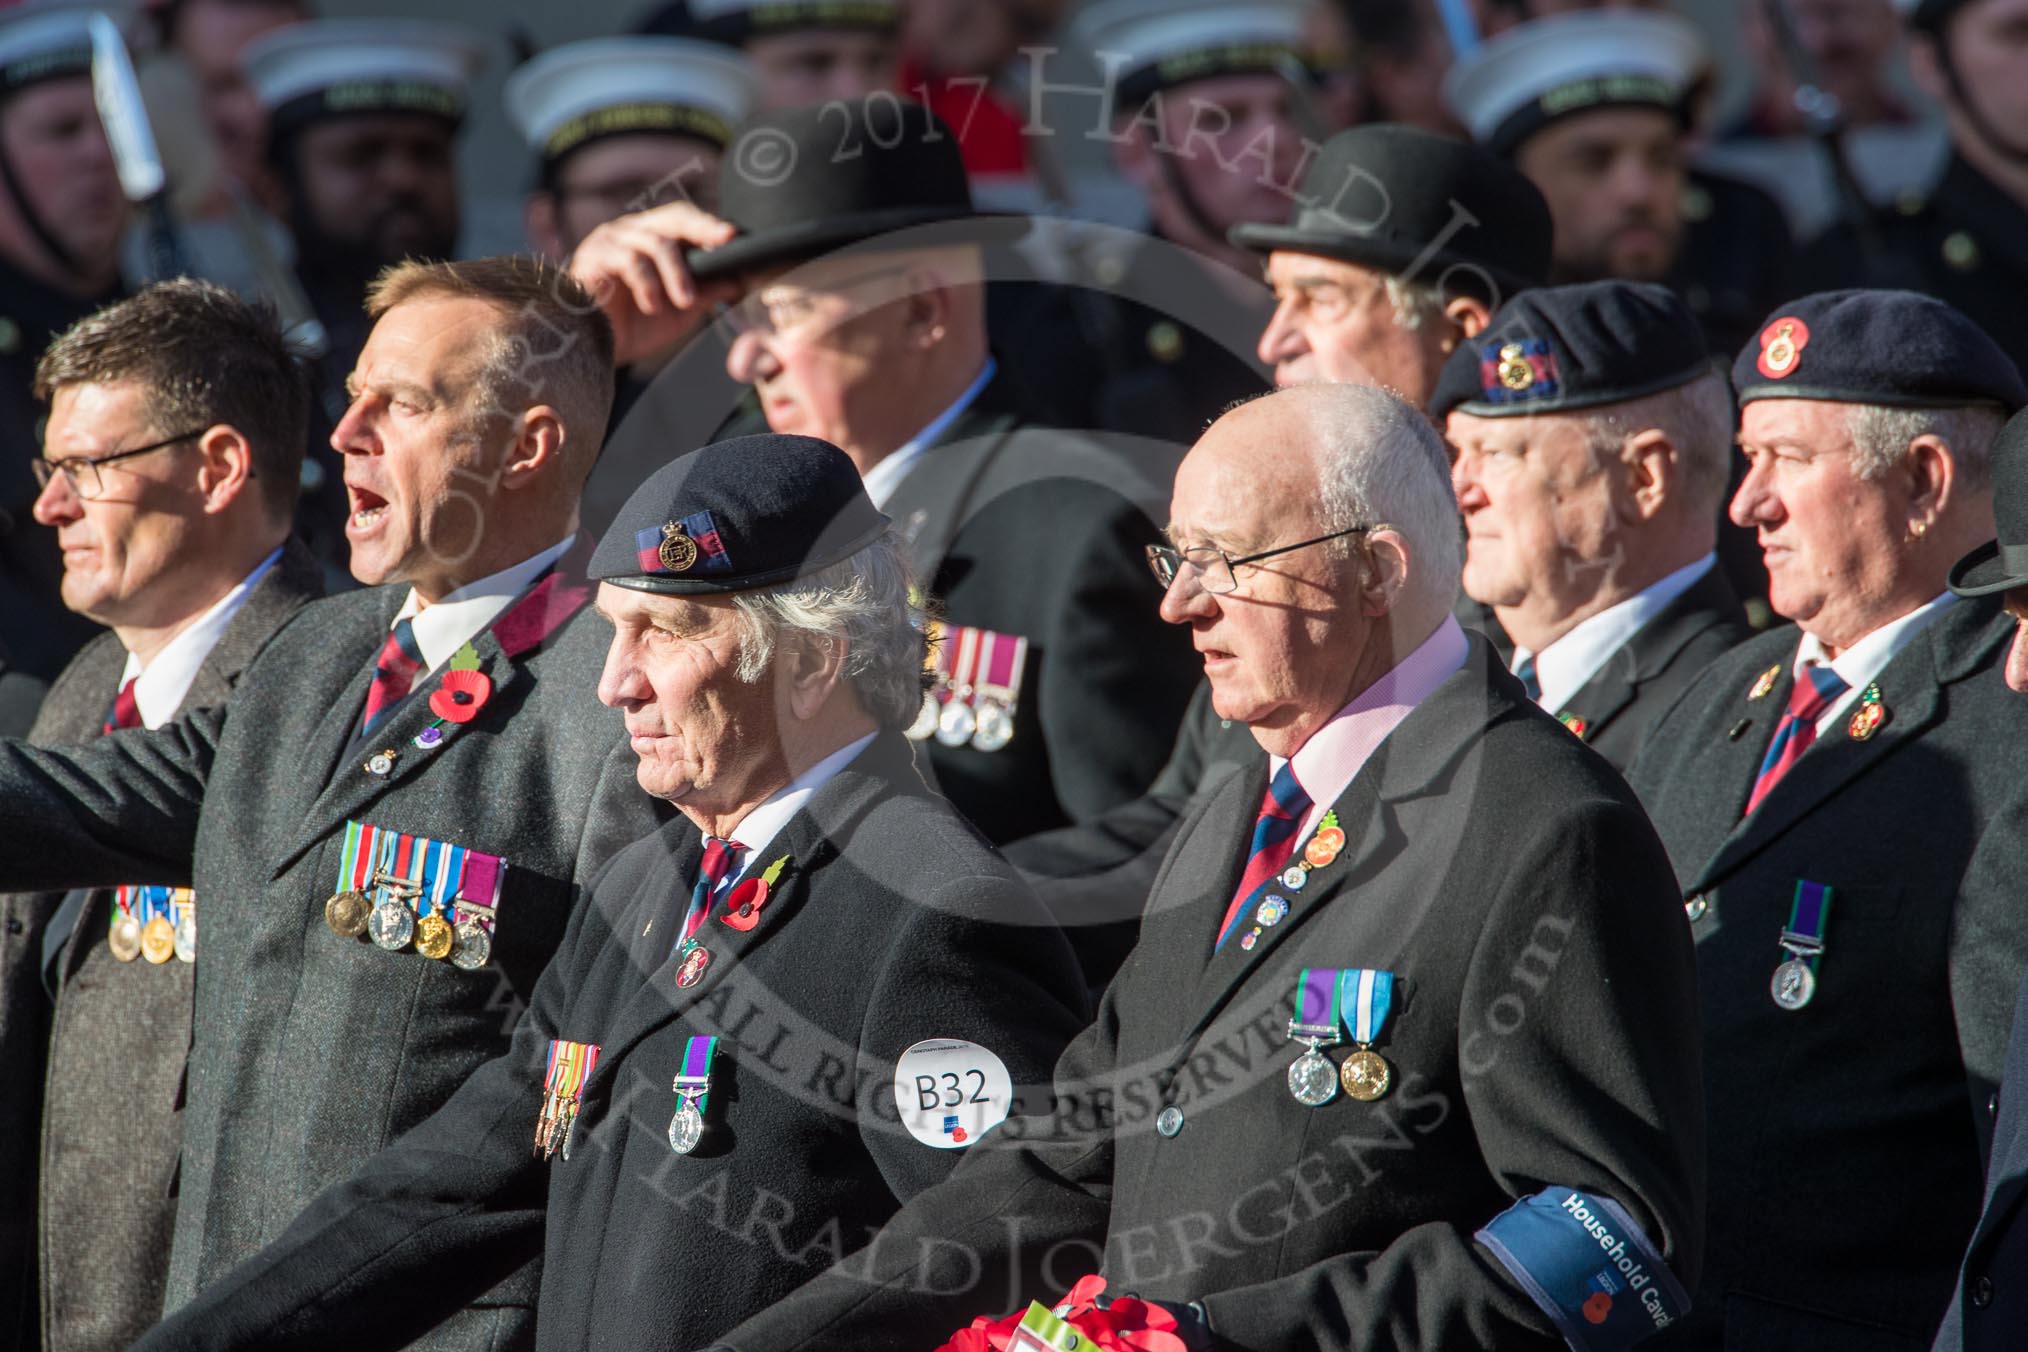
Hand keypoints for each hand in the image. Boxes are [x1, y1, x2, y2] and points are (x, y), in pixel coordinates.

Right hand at [567, 200, 742, 366]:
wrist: (595, 350)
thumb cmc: (636, 326)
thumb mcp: (682, 309)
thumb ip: (708, 291)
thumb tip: (742, 279)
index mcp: (653, 237)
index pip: (684, 220)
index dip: (710, 225)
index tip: (736, 236)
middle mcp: (632, 231)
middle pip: (672, 218)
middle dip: (702, 229)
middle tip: (724, 242)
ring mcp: (611, 240)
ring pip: (655, 242)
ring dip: (676, 274)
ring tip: (685, 302)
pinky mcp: (594, 256)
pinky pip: (628, 260)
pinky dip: (647, 284)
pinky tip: (652, 306)